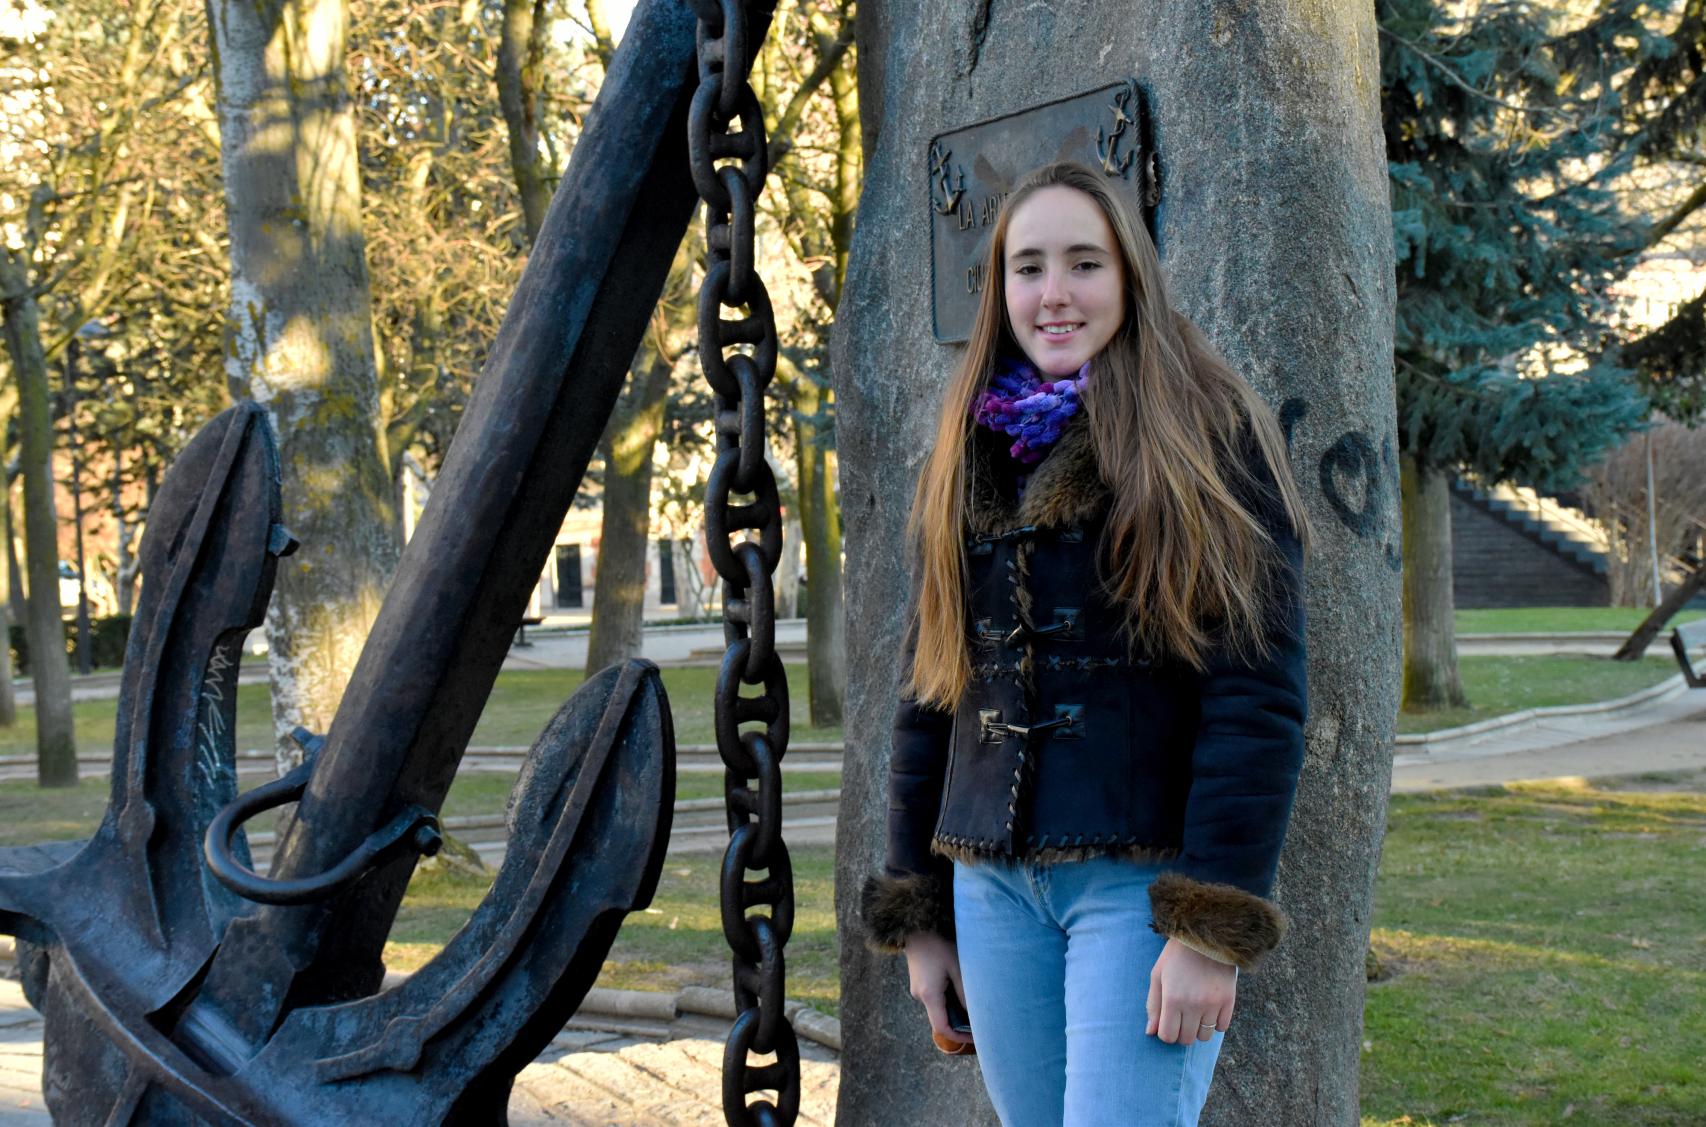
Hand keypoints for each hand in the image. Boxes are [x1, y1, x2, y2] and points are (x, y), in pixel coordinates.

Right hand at [903, 931, 972, 1047]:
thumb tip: (976, 1015)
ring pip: (939, 1009)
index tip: (978, 1038)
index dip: (960, 1038)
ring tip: (975, 1003)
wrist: (916, 924)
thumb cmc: (939, 942)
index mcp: (929, 995)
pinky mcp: (919, 982)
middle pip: (941, 1020)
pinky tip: (962, 990)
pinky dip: (949, 1001)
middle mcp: (920, 996)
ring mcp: (917, 989)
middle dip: (961, 1025)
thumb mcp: (957, 967)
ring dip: (956, 1011)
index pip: (943, 1029)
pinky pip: (935, 999)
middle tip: (981, 1021)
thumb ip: (965, 993)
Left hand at [1146, 938, 1235, 1045]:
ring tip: (1196, 1014)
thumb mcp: (1158, 976)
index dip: (1166, 1033)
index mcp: (1172, 999)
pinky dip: (1215, 1023)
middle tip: (1181, 1018)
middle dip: (1182, 1033)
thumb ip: (1153, 1005)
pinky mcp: (1229, 1001)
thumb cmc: (1176, 956)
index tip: (1168, 1024)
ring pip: (1205, 1036)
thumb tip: (1150, 1032)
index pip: (1168, 1036)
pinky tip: (1209, 1009)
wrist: (1206, 936)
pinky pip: (1222, 1027)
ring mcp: (1213, 1004)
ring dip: (1199, 1030)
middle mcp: (1193, 1005)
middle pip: (1187, 1039)